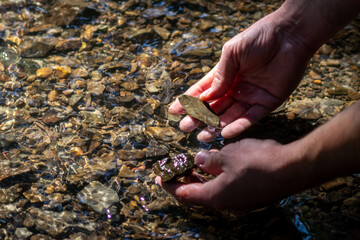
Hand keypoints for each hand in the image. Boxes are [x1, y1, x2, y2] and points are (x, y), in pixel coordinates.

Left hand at [156, 139, 304, 211]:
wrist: (294, 169)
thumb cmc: (259, 162)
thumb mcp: (228, 156)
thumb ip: (210, 160)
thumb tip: (199, 160)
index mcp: (216, 196)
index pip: (185, 194)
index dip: (171, 185)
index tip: (160, 178)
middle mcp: (226, 203)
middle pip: (198, 194)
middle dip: (185, 180)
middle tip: (175, 168)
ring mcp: (240, 200)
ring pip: (213, 190)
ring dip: (201, 178)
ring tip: (193, 164)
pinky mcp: (251, 194)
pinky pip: (226, 188)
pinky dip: (216, 177)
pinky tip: (217, 164)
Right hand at [169, 9, 313, 141]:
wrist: (290, 36)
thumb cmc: (259, 38)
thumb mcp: (233, 52)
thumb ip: (220, 75)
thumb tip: (206, 97)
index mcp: (225, 74)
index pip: (203, 91)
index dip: (189, 101)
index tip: (175, 111)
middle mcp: (236, 87)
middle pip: (214, 106)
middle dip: (198, 117)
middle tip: (185, 128)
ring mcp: (251, 96)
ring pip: (229, 115)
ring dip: (215, 126)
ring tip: (201, 136)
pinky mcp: (267, 103)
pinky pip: (250, 118)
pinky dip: (238, 126)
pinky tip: (225, 132)